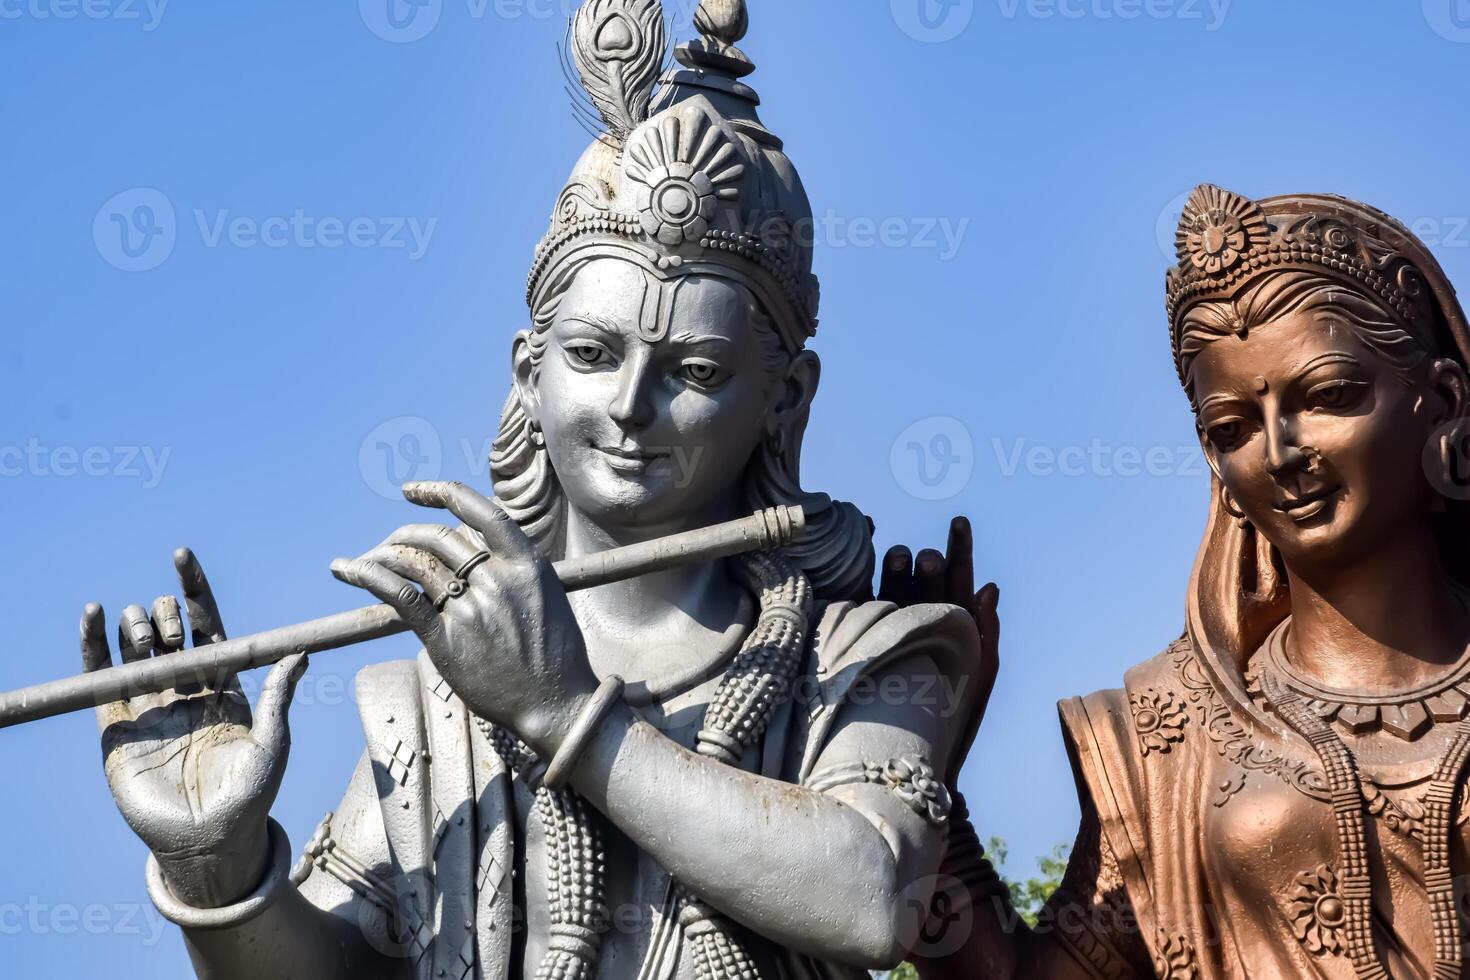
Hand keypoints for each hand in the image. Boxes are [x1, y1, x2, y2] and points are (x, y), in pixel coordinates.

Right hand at [82, 550, 305, 907]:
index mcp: (224, 684)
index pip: (206, 625)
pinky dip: (93, 646)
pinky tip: (94, 615)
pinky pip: (101, 679)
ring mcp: (150, 705)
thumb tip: (302, 651)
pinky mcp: (117, 727)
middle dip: (163, 613)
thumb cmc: (251, 794)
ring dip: (135, 628)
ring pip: (135, 648)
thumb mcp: (274, 740)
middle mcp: (186, 689)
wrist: (210, 841)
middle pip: (169, 632)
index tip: (181, 556)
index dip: (192, 590)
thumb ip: (279, 695)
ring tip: (144, 633)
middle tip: (166, 622)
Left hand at [331, 481, 598, 755]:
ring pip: (414, 563)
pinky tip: (349, 570)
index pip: (479, 511)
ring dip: (381, 555)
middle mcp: (497, 578)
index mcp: (526, 562)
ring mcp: (471, 608)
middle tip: (387, 545)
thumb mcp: (546, 596)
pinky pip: (401, 597)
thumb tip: (476, 558)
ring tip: (362, 560)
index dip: (441, 493)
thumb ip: (512, 572)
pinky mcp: (447, 640)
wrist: (556, 703)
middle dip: (404, 535)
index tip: (412, 491)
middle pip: (438, 538)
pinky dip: (370, 577)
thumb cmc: (555, 656)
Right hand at [877, 516, 999, 727]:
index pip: (961, 574)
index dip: (961, 547)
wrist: (919, 746)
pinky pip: (867, 605)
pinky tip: (864, 573)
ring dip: (899, 567)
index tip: (959, 521)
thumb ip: (985, 628)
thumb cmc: (958, 711)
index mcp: (958, 617)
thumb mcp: (980, 670)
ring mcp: (896, 623)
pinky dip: (867, 586)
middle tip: (929, 562)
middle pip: (927, 576)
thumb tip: (990, 587)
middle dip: (930, 563)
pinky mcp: (868, 636)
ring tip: (900, 556)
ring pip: (897, 583)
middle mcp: (927, 614)